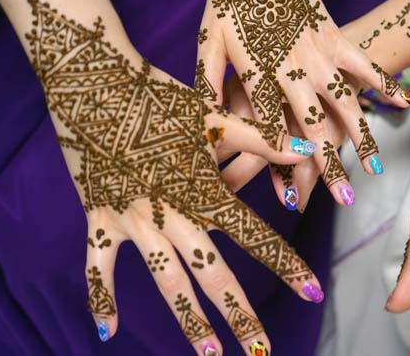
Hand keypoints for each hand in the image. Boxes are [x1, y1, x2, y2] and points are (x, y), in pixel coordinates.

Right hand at [23, 0, 321, 355]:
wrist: (96, 81)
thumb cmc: (160, 95)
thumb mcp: (213, 116)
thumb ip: (261, 138)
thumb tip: (307, 151)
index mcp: (205, 190)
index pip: (255, 236)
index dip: (287, 265)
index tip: (313, 292)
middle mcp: (174, 212)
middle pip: (212, 273)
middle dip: (240, 314)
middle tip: (263, 351)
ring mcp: (134, 218)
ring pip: (164, 278)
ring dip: (188, 318)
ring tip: (211, 353)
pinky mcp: (100, 215)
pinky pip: (99, 263)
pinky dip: (100, 295)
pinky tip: (108, 331)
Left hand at [195, 0, 409, 208]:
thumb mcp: (208, 39)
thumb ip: (208, 80)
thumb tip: (208, 118)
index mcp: (259, 71)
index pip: (271, 127)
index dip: (279, 165)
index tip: (288, 197)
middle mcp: (294, 67)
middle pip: (314, 125)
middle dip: (329, 166)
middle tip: (342, 199)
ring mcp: (321, 53)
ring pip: (346, 103)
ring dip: (362, 139)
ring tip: (374, 171)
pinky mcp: (338, 37)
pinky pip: (365, 65)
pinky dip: (385, 84)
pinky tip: (404, 105)